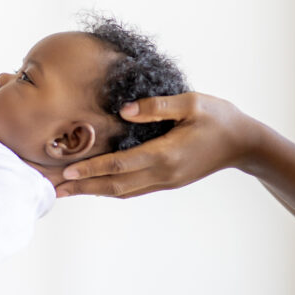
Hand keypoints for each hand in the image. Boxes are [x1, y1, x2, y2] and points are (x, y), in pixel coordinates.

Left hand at [57, 92, 256, 197]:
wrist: (245, 143)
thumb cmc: (218, 117)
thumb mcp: (192, 103)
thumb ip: (158, 106)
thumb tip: (125, 111)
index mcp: (165, 154)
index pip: (119, 165)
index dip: (91, 169)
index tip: (66, 173)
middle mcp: (162, 173)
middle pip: (114, 185)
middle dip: (81, 188)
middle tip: (50, 189)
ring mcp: (165, 181)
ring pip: (121, 191)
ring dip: (91, 192)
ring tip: (64, 192)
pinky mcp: (167, 181)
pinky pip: (132, 189)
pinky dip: (109, 189)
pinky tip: (93, 186)